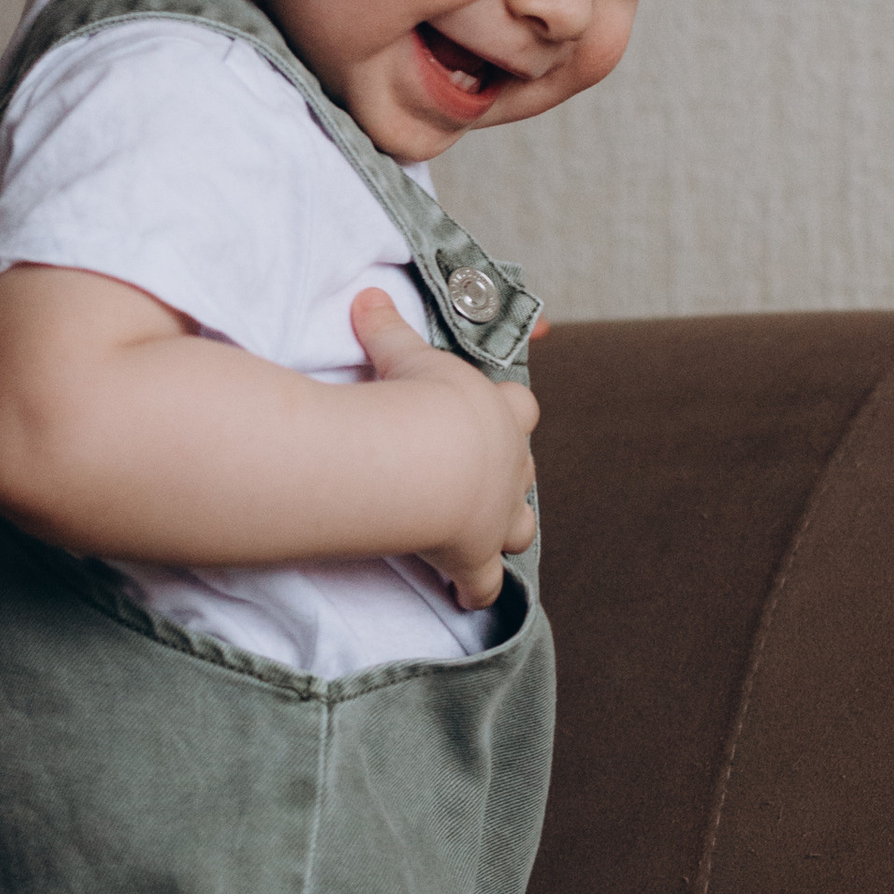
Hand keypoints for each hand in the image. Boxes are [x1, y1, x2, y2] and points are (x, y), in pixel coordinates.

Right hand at [350, 289, 539, 609]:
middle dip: (510, 473)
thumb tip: (367, 295)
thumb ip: (388, 328)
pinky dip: (476, 592)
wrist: (424, 458)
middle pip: (526, 470)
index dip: (509, 413)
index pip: (520, 409)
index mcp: (501, 415)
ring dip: (507, 529)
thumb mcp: (405, 357)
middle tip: (483, 477)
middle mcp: (511, 466)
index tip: (496, 416)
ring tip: (486, 535)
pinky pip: (483, 583)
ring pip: (521, 527)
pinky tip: (466, 598)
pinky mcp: (476, 555)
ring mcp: (498, 515)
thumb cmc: (420, 402)